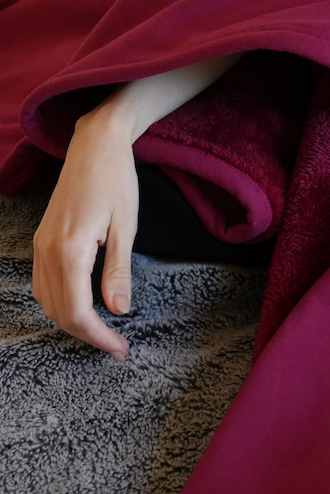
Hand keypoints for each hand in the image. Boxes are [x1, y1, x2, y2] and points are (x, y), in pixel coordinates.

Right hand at [32, 107, 137, 360]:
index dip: (98, 337)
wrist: (95, 144)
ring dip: (72, 321)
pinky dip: (60, 301)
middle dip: (87, 335)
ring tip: (102, 330)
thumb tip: (118, 311)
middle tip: (116, 345)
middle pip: (59, 313)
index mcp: (69, 251)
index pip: (77, 313)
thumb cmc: (116, 179)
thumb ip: (118, 272)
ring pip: (47, 301)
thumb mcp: (125, 227)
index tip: (120, 349)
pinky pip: (42, 284)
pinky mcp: (41, 239)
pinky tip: (82, 302)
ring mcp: (39, 245)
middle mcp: (47, 252)